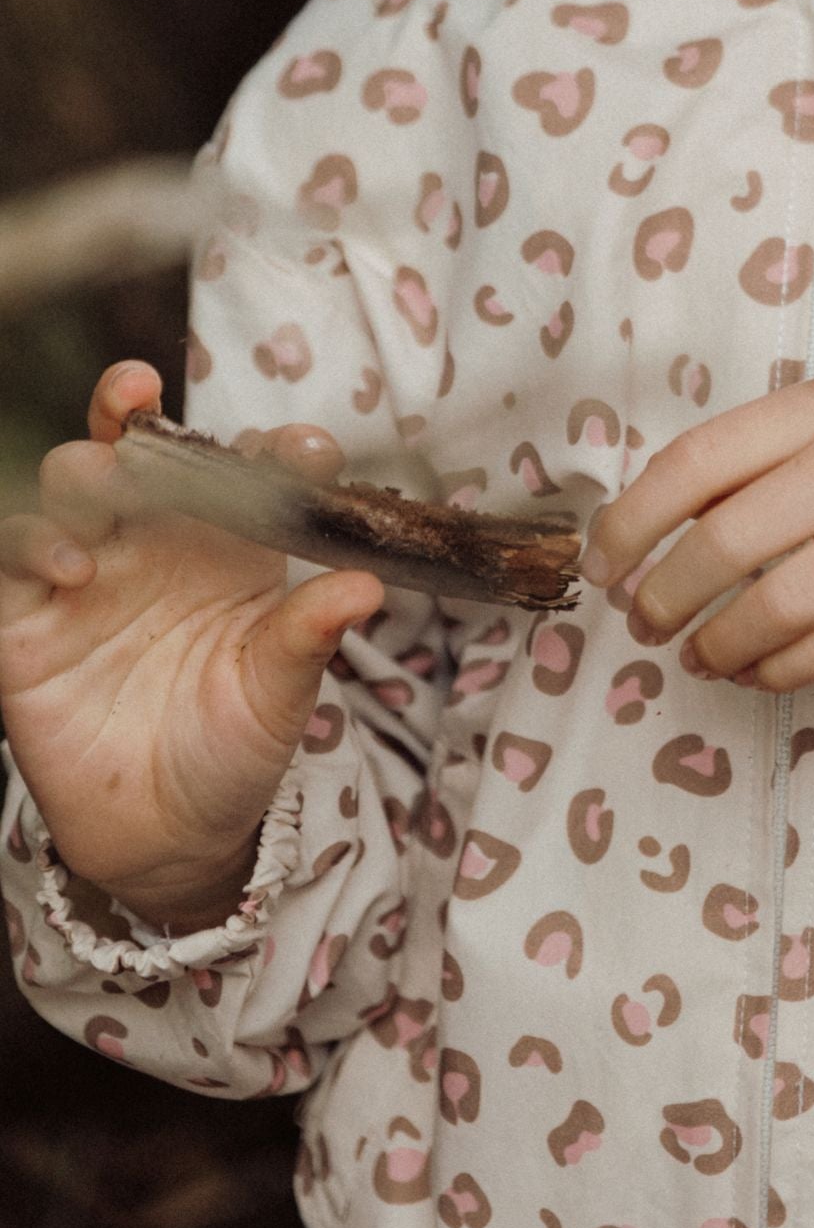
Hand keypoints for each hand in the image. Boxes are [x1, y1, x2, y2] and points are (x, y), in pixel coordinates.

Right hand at [0, 361, 383, 931]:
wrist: (168, 835)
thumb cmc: (235, 748)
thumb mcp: (280, 695)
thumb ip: (308, 636)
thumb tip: (366, 583)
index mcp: (229, 544)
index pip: (249, 470)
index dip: (274, 448)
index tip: (305, 449)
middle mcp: (155, 543)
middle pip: (134, 451)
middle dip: (131, 412)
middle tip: (140, 392)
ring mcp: (88, 576)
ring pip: (69, 488)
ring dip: (81, 470)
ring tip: (104, 484)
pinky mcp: (29, 626)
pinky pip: (16, 563)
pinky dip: (36, 549)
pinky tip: (73, 568)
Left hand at [584, 367, 813, 690]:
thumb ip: (791, 440)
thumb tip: (674, 509)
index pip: (700, 459)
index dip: (633, 520)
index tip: (603, 564)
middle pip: (723, 541)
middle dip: (664, 594)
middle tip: (645, 622)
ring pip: (776, 604)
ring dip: (719, 644)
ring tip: (702, 656)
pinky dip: (780, 669)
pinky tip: (762, 671)